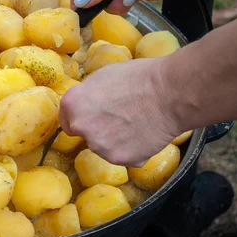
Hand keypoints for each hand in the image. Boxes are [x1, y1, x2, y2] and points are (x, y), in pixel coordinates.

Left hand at [59, 58, 182, 166]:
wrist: (170, 93)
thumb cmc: (138, 78)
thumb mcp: (102, 77)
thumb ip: (87, 96)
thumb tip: (85, 105)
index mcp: (72, 104)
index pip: (66, 120)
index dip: (81, 117)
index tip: (92, 116)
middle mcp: (80, 127)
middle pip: (85, 134)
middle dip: (97, 129)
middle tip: (119, 118)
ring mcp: (99, 146)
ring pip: (104, 147)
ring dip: (115, 141)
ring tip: (136, 124)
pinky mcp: (119, 159)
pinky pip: (123, 156)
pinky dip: (132, 150)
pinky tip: (144, 134)